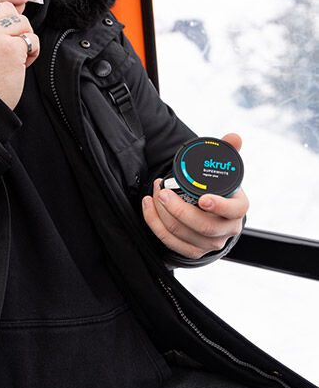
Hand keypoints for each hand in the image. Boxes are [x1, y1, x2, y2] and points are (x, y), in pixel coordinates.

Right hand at [0, 0, 39, 109]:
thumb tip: (21, 0)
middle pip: (8, 8)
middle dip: (15, 26)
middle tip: (6, 48)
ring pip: (22, 22)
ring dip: (23, 39)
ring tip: (11, 58)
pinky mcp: (9, 48)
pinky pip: (32, 39)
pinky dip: (32, 52)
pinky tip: (19, 64)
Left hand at [142, 132, 248, 258]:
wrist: (211, 211)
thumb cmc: (216, 188)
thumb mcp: (224, 169)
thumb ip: (227, 150)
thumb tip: (235, 137)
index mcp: (237, 209)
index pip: (234, 211)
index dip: (219, 206)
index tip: (203, 199)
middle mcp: (226, 229)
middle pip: (203, 226)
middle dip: (180, 209)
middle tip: (164, 191)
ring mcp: (210, 243)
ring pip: (183, 234)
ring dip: (163, 213)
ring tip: (156, 191)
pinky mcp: (193, 250)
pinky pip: (170, 242)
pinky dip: (155, 223)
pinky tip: (148, 206)